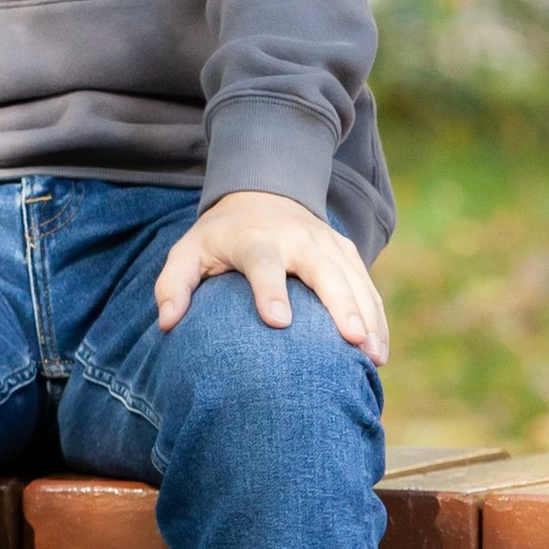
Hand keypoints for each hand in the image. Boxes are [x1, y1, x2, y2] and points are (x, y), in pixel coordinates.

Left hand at [153, 190, 389, 361]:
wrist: (262, 192)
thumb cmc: (221, 236)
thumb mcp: (189, 251)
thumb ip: (174, 285)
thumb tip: (168, 322)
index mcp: (255, 240)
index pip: (263, 263)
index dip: (270, 290)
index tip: (278, 322)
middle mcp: (297, 239)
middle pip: (323, 270)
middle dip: (340, 304)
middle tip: (352, 340)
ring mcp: (326, 243)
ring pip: (353, 279)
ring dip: (367, 316)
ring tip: (374, 356)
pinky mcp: (345, 251)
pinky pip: (367, 284)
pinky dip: (376, 315)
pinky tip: (380, 349)